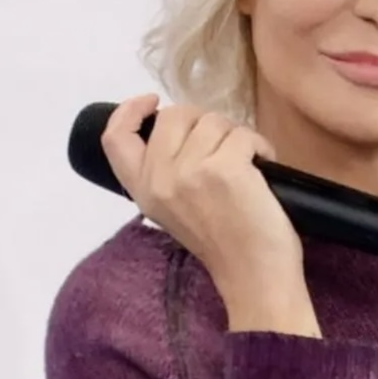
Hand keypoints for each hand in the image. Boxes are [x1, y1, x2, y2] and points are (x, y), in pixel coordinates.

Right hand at [101, 94, 320, 336]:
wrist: (255, 276)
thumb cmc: (223, 244)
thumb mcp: (174, 210)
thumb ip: (165, 174)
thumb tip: (178, 129)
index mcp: (142, 191)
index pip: (114, 138)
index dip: (129, 111)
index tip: (151, 102)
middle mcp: (160, 180)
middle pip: (173, 116)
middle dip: (204, 122)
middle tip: (222, 149)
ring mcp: (191, 173)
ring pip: (213, 121)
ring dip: (235, 137)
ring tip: (245, 166)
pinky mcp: (225, 169)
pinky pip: (244, 133)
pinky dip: (260, 146)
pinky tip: (263, 168)